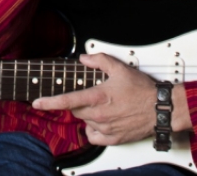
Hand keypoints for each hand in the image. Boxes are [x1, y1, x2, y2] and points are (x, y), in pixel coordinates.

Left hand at [31, 53, 155, 145]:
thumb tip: (84, 58)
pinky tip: (103, 121)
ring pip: (86, 121)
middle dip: (81, 102)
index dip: (49, 102)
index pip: (68, 100)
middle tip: (94, 95)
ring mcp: (105, 128)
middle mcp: (99, 115)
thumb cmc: (142, 90)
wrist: (160, 109)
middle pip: (77, 110)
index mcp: (98, 97)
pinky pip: (94, 136)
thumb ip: (99, 60)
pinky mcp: (113, 139)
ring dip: (90, 114)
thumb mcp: (120, 68)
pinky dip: (95, 129)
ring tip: (106, 106)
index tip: (36, 102)